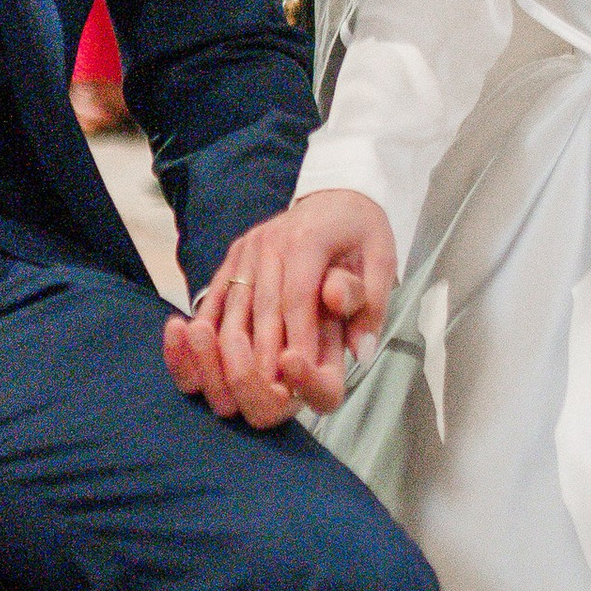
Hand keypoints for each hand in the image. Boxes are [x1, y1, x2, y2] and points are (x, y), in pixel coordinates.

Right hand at [164, 192, 398, 426]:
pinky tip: (209, 356)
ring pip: (234, 305)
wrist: (335, 194)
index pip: (297, 295)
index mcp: (309, 237)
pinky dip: (210, 328)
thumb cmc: (360, 233)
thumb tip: (358, 351)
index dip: (296, 337)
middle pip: (262, 305)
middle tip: (268, 395)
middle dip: (262, 353)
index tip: (297, 373)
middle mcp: (270, 240)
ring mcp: (246, 247)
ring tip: (240, 385)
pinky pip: (216, 296)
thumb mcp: (382, 257)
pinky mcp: (233, 256)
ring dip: (232, 349)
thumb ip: (371, 303)